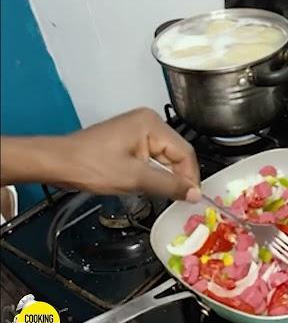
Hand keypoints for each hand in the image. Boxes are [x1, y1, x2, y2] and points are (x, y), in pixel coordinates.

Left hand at [1, 108, 201, 201]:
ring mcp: (138, 130)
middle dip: (179, 177)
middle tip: (181, 200)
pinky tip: (150, 186)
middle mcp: (148, 122)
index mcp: (151, 124)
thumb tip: (195, 194)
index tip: (192, 198)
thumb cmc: (90, 166)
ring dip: (166, 177)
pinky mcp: (130, 140)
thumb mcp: (135, 179)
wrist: (57, 163)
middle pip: (177, 154)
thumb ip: (169, 186)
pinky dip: (154, 173)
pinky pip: (153, 158)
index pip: (185, 152)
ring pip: (165, 158)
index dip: (191, 177)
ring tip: (163, 195)